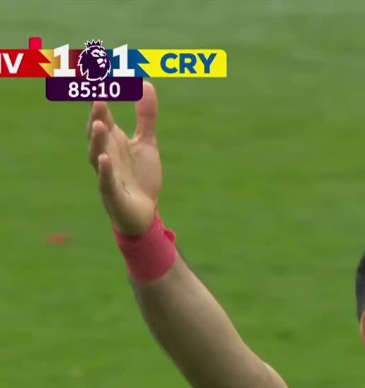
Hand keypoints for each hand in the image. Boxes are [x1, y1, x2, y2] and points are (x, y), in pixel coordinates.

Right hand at [86, 81, 161, 235]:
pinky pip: (105, 180)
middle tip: (99, 96)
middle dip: (97, 114)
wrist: (143, 213)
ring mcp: (107, 172)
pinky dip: (104, 170)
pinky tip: (104, 160)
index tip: (96, 75)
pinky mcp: (112, 193)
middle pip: (97, 131)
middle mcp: (105, 153)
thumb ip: (146, 116)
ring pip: (97, 153)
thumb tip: (146, 83)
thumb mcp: (147, 143)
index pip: (103, 114)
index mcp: (112, 139)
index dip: (100, 96)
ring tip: (99, 123)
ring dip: (96, 139)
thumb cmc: (140, 176)